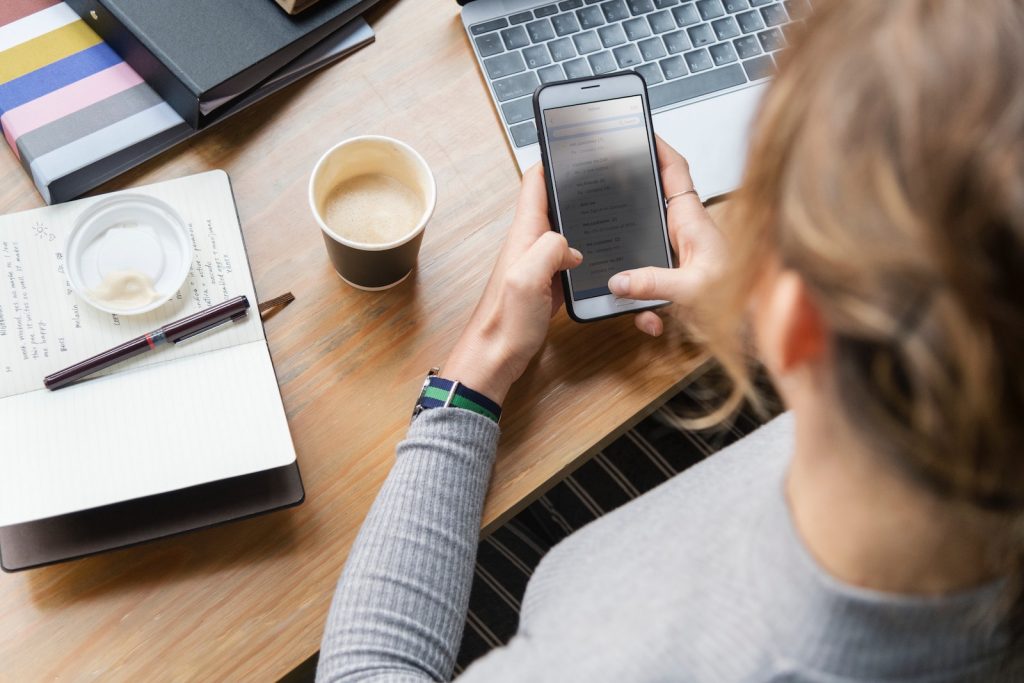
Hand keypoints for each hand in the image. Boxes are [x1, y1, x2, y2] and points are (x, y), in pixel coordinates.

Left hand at [445, 165, 581, 404]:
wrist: (494, 359)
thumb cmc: (504, 323)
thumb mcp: (527, 279)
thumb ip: (548, 249)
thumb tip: (571, 244)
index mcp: (524, 235)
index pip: (535, 184)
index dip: (552, 159)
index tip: (574, 142)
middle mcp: (530, 244)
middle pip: (553, 203)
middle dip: (575, 186)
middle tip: (605, 173)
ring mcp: (539, 264)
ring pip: (565, 231)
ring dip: (583, 219)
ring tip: (611, 207)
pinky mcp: (548, 285)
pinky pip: (569, 260)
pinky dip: (586, 252)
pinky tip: (604, 256)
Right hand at [607, 137, 726, 336]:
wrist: (761, 320)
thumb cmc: (743, 296)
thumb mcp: (692, 289)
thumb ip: (654, 283)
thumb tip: (619, 280)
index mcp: (692, 221)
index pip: (674, 171)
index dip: (658, 148)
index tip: (638, 133)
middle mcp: (686, 233)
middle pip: (651, 208)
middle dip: (628, 213)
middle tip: (605, 207)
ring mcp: (681, 255)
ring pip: (645, 254)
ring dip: (636, 280)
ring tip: (640, 304)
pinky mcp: (680, 279)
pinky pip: (651, 287)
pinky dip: (648, 307)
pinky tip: (654, 322)